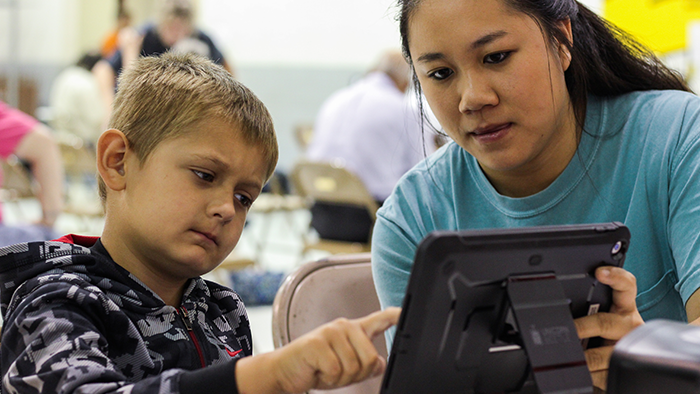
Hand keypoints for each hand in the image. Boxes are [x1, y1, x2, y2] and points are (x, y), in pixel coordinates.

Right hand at [236, 307, 400, 393]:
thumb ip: (364, 363)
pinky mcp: (317, 342)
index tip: (406, 313)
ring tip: (325, 370)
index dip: (396, 316)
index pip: (380, 319)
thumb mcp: (345, 368)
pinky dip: (327, 378)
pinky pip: (336, 370)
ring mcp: (330, 332)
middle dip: (356, 375)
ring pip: (353, 367)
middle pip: (370, 358)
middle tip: (337, 372)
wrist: (285, 371)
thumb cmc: (315, 367)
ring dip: (339, 378)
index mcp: (354, 330)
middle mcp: (344, 326)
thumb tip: (380, 363)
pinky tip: (317, 370)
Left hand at [574, 266, 643, 389]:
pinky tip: (580, 371)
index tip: (600, 272)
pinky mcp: (624, 371)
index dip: (615, 277)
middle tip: (569, 330)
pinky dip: (588, 374)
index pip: (626, 286)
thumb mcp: (599, 318)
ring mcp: (628, 350)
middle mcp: (629, 327)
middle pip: (606, 323)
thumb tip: (555, 304)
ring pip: (603, 354)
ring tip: (569, 356)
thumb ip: (585, 308)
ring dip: (583, 357)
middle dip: (582, 327)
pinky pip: (603, 374)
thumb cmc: (604, 336)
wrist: (621, 367)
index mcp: (624, 309)